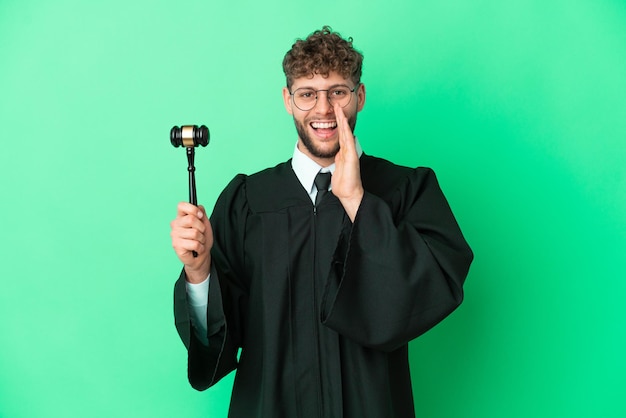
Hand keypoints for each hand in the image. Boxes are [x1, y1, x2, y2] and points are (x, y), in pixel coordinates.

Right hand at [170, 202, 212, 282]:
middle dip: (201, 227)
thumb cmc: (202, 239)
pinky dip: (200, 247)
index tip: (200, 215)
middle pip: (191, 219)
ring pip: (194, 233)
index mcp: (181, 217)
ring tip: (199, 242)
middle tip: (201, 233)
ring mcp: (175, 235)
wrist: (201, 256)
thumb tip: (199, 206)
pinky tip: (197, 249)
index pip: (181, 205)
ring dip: (201, 239)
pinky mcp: (176, 246)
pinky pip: (194, 243)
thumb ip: (202, 214)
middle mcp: (176, 225)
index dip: (192, 209)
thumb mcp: (205, 224)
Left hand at [332, 103, 363, 220]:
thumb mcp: (337, 167)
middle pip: (343, 130)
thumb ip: (338, 159)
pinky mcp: (351, 156)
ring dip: (342, 120)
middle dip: (340, 117)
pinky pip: (347, 140)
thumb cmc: (343, 183)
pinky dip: (345, 130)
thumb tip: (337, 153)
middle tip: (337, 104)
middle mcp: (348, 150)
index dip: (338, 123)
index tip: (335, 112)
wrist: (348, 193)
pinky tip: (343, 121)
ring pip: (345, 132)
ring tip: (338, 108)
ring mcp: (350, 152)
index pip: (341, 134)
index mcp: (344, 152)